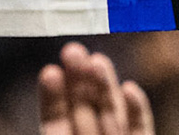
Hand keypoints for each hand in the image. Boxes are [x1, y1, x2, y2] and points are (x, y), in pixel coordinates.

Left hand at [38, 42, 152, 134]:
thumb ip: (56, 127)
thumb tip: (39, 97)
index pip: (56, 120)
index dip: (53, 97)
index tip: (50, 72)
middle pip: (84, 109)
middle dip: (78, 81)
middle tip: (72, 50)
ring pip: (110, 113)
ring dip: (104, 86)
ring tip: (98, 60)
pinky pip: (140, 129)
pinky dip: (137, 110)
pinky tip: (129, 88)